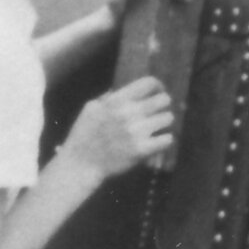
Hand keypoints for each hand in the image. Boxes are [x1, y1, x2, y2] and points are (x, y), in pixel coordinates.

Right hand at [58, 79, 172, 178]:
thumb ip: (110, 97)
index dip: (158, 86)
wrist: (79, 165)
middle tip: (157, 113)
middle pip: (164, 100)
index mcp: (116, 101)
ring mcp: (136, 132)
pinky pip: (168, 139)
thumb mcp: (91, 109)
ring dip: (163, 123)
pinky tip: (156, 142)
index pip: (149, 83)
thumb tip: (127, 90)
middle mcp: (128, 113)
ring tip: (155, 128)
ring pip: (168, 118)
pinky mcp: (141, 150)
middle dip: (162, 105)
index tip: (158, 93)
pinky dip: (164, 140)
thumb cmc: (84, 136)